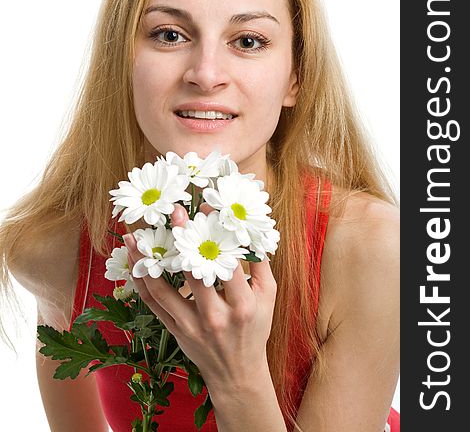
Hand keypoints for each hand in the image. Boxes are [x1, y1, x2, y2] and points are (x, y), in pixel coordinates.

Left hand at [123, 203, 277, 391]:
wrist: (237, 374)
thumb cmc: (255, 331)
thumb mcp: (269, 298)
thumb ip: (262, 264)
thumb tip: (251, 230)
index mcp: (242, 305)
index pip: (227, 261)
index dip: (217, 232)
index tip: (208, 206)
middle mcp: (214, 316)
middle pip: (191, 271)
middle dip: (181, 238)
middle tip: (173, 211)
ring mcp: (190, 325)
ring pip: (161, 289)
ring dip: (145, 260)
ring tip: (134, 236)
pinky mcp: (174, 330)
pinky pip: (152, 304)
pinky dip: (141, 282)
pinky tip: (134, 262)